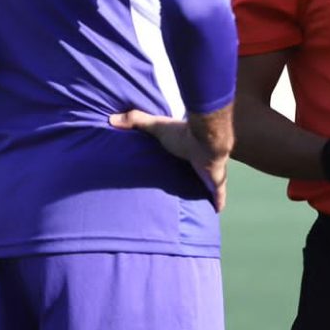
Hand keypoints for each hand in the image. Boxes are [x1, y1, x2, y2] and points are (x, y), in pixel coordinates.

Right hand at [109, 109, 227, 211]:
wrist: (206, 142)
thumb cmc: (183, 135)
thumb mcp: (157, 126)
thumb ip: (137, 121)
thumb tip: (111, 119)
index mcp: (188, 147)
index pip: (183, 155)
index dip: (180, 159)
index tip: (172, 165)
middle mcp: (201, 161)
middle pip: (196, 170)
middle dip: (192, 176)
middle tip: (182, 188)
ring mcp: (210, 173)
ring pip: (209, 183)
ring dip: (205, 189)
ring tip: (197, 201)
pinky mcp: (216, 183)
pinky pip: (218, 196)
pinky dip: (218, 202)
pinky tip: (216, 210)